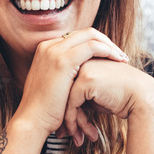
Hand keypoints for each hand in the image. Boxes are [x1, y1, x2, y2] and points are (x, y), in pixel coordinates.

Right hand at [12, 28, 129, 137]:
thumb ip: (65, 75)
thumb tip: (81, 75)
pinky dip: (108, 51)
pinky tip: (117, 60)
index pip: (76, 38)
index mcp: (46, 50)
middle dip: (105, 41)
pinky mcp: (63, 60)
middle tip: (119, 54)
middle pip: (85, 33)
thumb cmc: (44, 110)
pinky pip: (92, 47)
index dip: (96, 44)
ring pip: (91, 36)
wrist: (32, 121)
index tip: (109, 56)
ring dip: (110, 45)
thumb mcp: (53, 86)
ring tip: (122, 58)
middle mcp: (49, 46)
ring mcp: (54, 51)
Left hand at [63, 59, 153, 146]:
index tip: (66, 128)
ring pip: (64, 100)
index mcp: (83, 61)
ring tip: (78, 139)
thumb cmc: (122, 98)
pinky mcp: (85, 80)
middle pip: (62, 94)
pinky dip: (74, 122)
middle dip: (63, 118)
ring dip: (71, 124)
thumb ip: (79, 96)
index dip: (64, 109)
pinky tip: (86, 135)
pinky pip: (71, 104)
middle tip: (63, 136)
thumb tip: (62, 111)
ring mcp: (82, 68)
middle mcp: (81, 61)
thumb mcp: (96, 94)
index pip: (65, 88)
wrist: (143, 97)